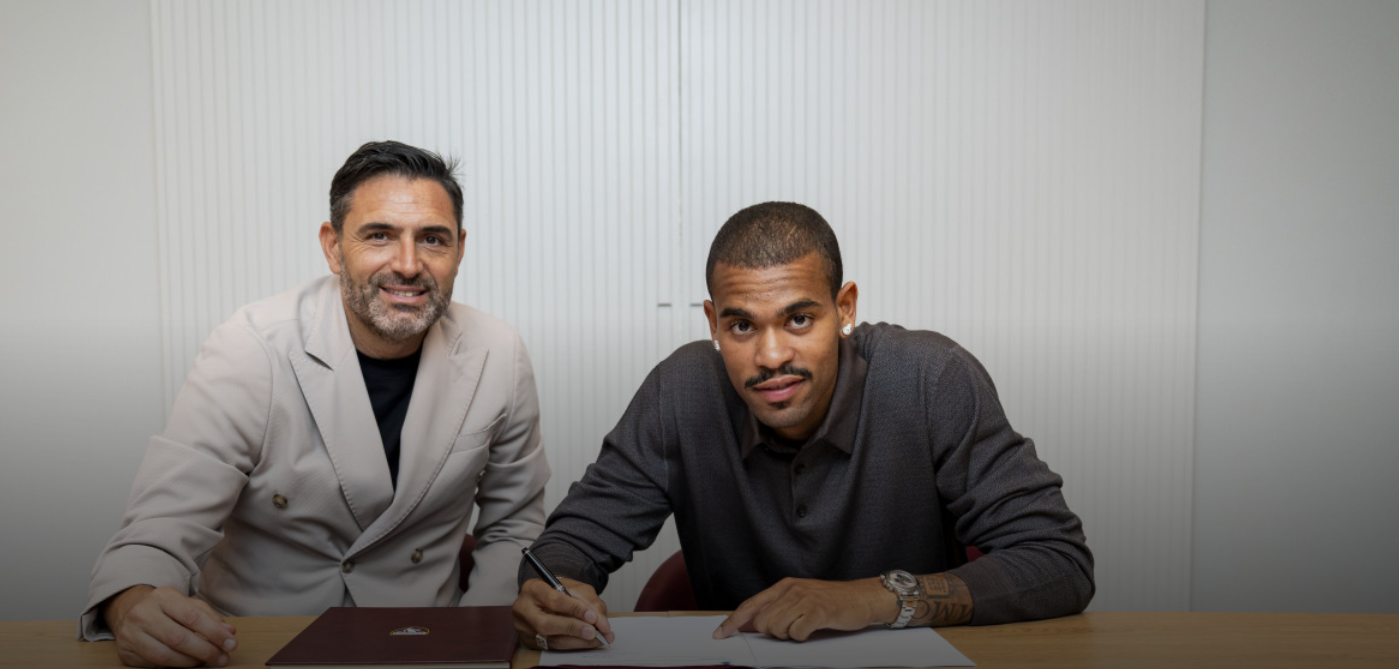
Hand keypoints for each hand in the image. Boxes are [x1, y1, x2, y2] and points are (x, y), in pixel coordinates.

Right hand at [102, 585, 237, 667]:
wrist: (130, 611)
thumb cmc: (166, 609)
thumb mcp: (187, 604)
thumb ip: (209, 617)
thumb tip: (229, 633)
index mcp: (162, 597)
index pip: (192, 616)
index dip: (214, 632)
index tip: (231, 643)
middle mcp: (143, 613)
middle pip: (178, 638)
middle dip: (205, 650)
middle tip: (222, 658)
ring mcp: (130, 633)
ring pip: (164, 655)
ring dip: (190, 662)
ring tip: (204, 661)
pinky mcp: (125, 651)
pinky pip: (153, 664)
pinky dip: (174, 666)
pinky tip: (185, 662)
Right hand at [512, 577, 614, 650]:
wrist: (544, 597)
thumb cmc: (558, 590)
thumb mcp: (575, 587)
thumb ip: (589, 602)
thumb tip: (601, 623)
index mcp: (533, 588)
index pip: (554, 600)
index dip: (575, 609)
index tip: (592, 617)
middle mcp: (523, 608)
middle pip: (546, 624)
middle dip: (573, 629)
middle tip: (593, 632)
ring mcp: (524, 627)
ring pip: (551, 640)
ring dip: (577, 641)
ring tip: (596, 639)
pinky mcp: (529, 641)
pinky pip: (553, 647)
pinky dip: (573, 645)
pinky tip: (586, 642)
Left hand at [713, 577, 892, 641]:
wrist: (863, 597)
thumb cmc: (833, 600)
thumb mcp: (801, 598)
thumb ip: (777, 608)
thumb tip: (750, 625)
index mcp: (784, 586)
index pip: (751, 604)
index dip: (733, 621)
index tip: (720, 634)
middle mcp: (792, 590)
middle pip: (761, 622)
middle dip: (772, 632)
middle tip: (792, 627)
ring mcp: (805, 600)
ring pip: (776, 629)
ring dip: (789, 635)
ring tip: (805, 626)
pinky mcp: (818, 612)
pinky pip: (797, 634)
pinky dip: (803, 637)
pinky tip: (813, 628)